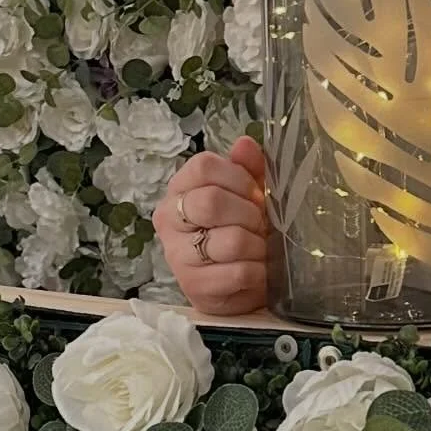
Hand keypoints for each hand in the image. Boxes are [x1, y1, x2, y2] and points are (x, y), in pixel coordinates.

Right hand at [153, 136, 271, 315]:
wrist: (239, 285)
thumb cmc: (241, 230)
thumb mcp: (247, 194)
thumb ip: (248, 168)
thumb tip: (245, 144)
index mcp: (179, 189)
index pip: (203, 167)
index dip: (238, 178)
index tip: (254, 193)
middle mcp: (169, 220)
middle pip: (211, 202)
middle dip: (248, 213)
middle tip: (260, 224)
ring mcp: (178, 255)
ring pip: (230, 240)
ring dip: (258, 245)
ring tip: (262, 248)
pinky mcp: (195, 286)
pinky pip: (238, 272)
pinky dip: (259, 271)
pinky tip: (259, 270)